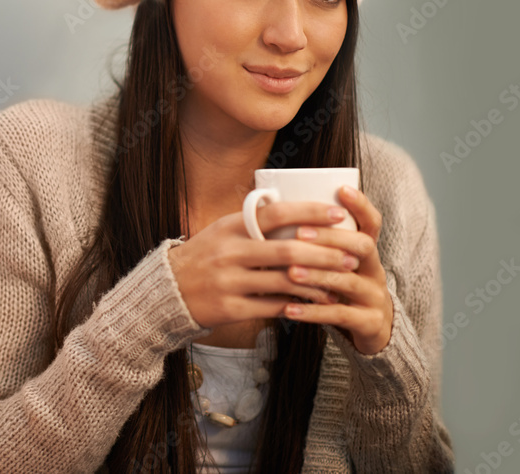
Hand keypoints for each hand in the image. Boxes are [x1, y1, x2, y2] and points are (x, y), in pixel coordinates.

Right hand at [167, 200, 361, 330]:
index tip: (339, 215)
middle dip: (324, 253)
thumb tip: (295, 210)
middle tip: (351, 255)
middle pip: (287, 250)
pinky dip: (297, 305)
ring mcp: (228, 281)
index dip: (310, 213)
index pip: (276, 214)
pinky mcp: (230, 308)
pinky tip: (315, 304)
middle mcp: (229, 252)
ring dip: (317, 283)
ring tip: (339, 283)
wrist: (168, 290)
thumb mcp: (223, 231)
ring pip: (284, 281)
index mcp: (230, 226)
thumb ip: (254, 222)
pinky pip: (272, 307)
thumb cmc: (205, 256)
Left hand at [281, 185, 393, 354]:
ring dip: (317, 274)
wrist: (370, 330)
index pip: (371, 222)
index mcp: (366, 251)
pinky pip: (340, 315)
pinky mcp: (368, 322)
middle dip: (331, 238)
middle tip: (299, 234)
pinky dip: (313, 312)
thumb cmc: (339, 287)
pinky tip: (289, 308)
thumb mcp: (335, 262)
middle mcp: (374, 269)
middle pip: (362, 247)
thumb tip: (273, 208)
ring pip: (348, 281)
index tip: (341, 190)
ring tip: (290, 272)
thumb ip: (316, 242)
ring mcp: (374, 297)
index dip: (361, 205)